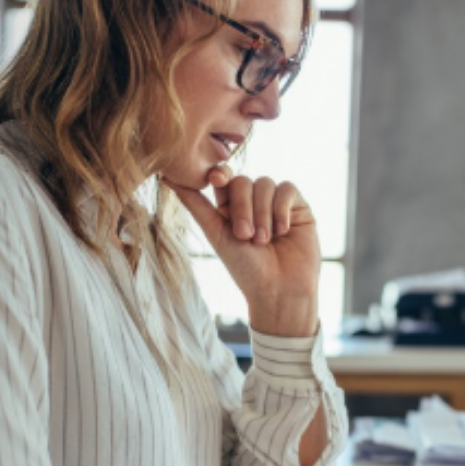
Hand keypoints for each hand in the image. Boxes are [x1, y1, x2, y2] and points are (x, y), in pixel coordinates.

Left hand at [168, 166, 320, 335]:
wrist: (279, 290)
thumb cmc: (245, 269)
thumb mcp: (216, 234)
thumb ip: (195, 205)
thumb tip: (166, 178)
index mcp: (230, 207)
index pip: (223, 179)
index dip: (219, 174)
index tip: (216, 179)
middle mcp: (253, 202)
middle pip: (243, 181)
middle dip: (242, 207)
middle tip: (244, 236)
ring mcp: (276, 203)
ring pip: (265, 183)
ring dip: (262, 213)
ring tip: (263, 241)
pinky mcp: (298, 207)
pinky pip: (287, 189)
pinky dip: (281, 209)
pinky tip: (282, 231)